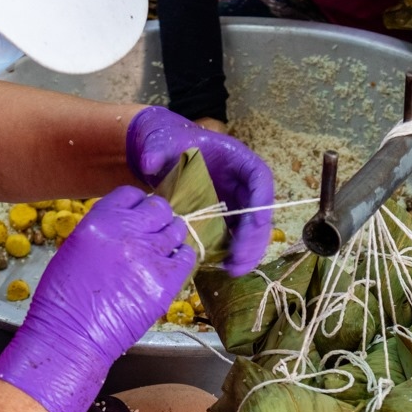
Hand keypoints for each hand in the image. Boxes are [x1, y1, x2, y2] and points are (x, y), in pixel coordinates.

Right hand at [0, 186, 195, 411]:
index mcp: (101, 220)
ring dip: (170, 237)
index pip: (132, 195)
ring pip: (177, 229)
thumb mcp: (76, 247)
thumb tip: (127, 224)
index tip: (138, 216)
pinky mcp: (167, 281)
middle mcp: (129, 232)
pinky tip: (170, 266)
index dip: (137, 204)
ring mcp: (151, 256)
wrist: (71, 336)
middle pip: (159, 208)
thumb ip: (104, 230)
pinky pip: (187, 256)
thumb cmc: (65, 297)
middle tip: (152, 234)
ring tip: (161, 251)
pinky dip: (181, 258)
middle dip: (157, 218)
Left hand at [126, 106, 274, 276]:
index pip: (259, 178)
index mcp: (236, 160)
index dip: (262, 201)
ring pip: (250, 229)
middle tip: (240, 259)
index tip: (258, 222)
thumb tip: (150, 163)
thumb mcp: (162, 142)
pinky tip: (221, 266)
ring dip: (246, 251)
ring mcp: (234, 202)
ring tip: (234, 270)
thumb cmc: (169, 142)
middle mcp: (241, 183)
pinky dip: (230, 252)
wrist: (161, 153)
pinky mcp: (222, 217)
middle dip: (254, 237)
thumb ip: (157, 150)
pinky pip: (233, 236)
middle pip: (259, 210)